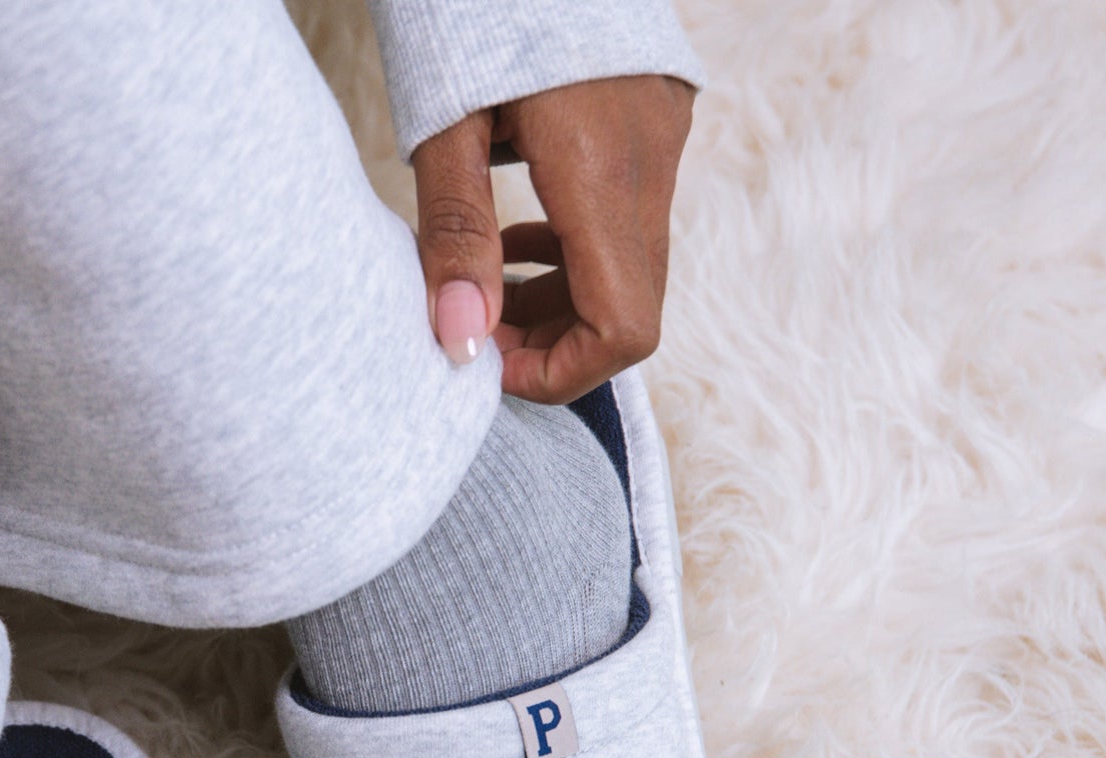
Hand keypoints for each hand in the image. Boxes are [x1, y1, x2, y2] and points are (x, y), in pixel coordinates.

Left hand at [412, 74, 693, 403]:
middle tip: (475, 332)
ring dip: (562, 303)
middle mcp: (650, 164)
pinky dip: (576, 254)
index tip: (488, 365)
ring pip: (631, 269)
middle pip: (630, 309)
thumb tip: (458, 342)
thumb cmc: (469, 5)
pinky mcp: (654, 120)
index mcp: (602, 172)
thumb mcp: (444, 125)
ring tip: (484, 290)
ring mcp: (662, 140)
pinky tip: (515, 239)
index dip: (559, 373)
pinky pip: (629, 221)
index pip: (622, 329)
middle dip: (553, 344)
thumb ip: (455, 238)